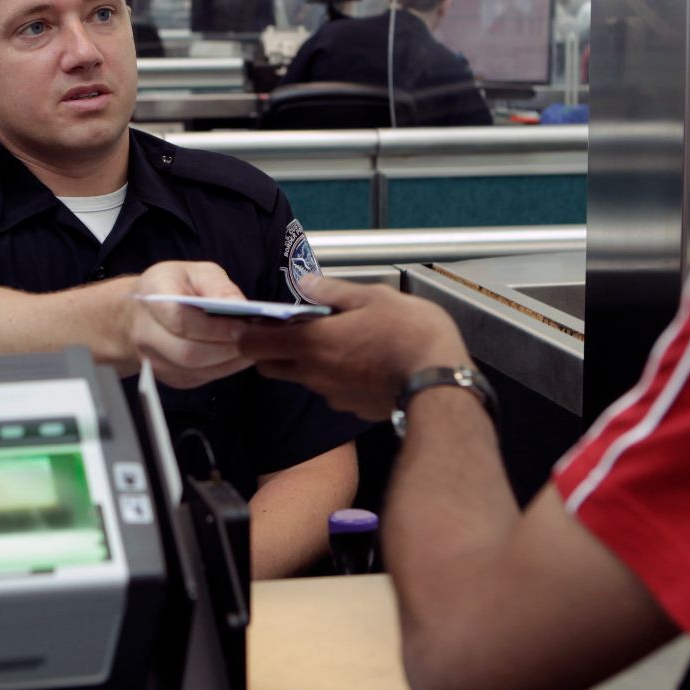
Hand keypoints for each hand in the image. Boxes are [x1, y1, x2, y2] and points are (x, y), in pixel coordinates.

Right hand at [122, 261, 254, 388]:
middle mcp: (145, 332)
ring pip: (193, 370)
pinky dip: (223, 369)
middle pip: (187, 352)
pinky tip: (237, 356)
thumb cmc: (172, 287)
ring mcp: (152, 358)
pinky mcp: (166, 376)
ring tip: (251, 348)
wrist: (136, 313)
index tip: (243, 325)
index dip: (214, 327)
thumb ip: (219, 287)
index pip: (180, 319)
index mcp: (152, 297)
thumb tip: (242, 308)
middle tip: (254, 341)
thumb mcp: (196, 272)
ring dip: (228, 362)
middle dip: (226, 349)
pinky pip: (197, 378)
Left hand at [238, 274, 469, 420]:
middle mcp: (313, 373)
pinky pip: (330, 390)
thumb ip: (331, 291)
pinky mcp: (351, 407)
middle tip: (291, 328)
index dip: (248, 332)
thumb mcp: (372, 297)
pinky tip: (359, 361)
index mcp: (311, 342)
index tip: (255, 320)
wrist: (440, 381)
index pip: (254, 344)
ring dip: (306, 361)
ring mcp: (331, 395)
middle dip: (271, 349)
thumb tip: (304, 282)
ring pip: (302, 378)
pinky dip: (334, 376)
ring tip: (335, 339)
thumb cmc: (410, 334)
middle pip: (270, 366)